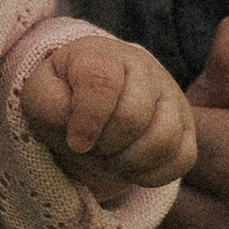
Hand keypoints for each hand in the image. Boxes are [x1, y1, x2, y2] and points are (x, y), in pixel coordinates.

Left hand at [19, 32, 194, 201]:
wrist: (90, 103)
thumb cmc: (64, 97)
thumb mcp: (41, 95)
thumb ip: (48, 106)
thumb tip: (79, 135)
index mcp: (102, 55)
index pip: (101, 83)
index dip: (87, 120)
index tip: (75, 142)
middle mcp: (144, 68)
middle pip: (133, 117)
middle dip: (105, 144)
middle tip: (91, 147)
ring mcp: (171, 96)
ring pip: (164, 138)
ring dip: (129, 161)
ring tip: (110, 158)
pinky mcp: (188, 127)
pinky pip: (183, 159)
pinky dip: (153, 174)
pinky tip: (131, 166)